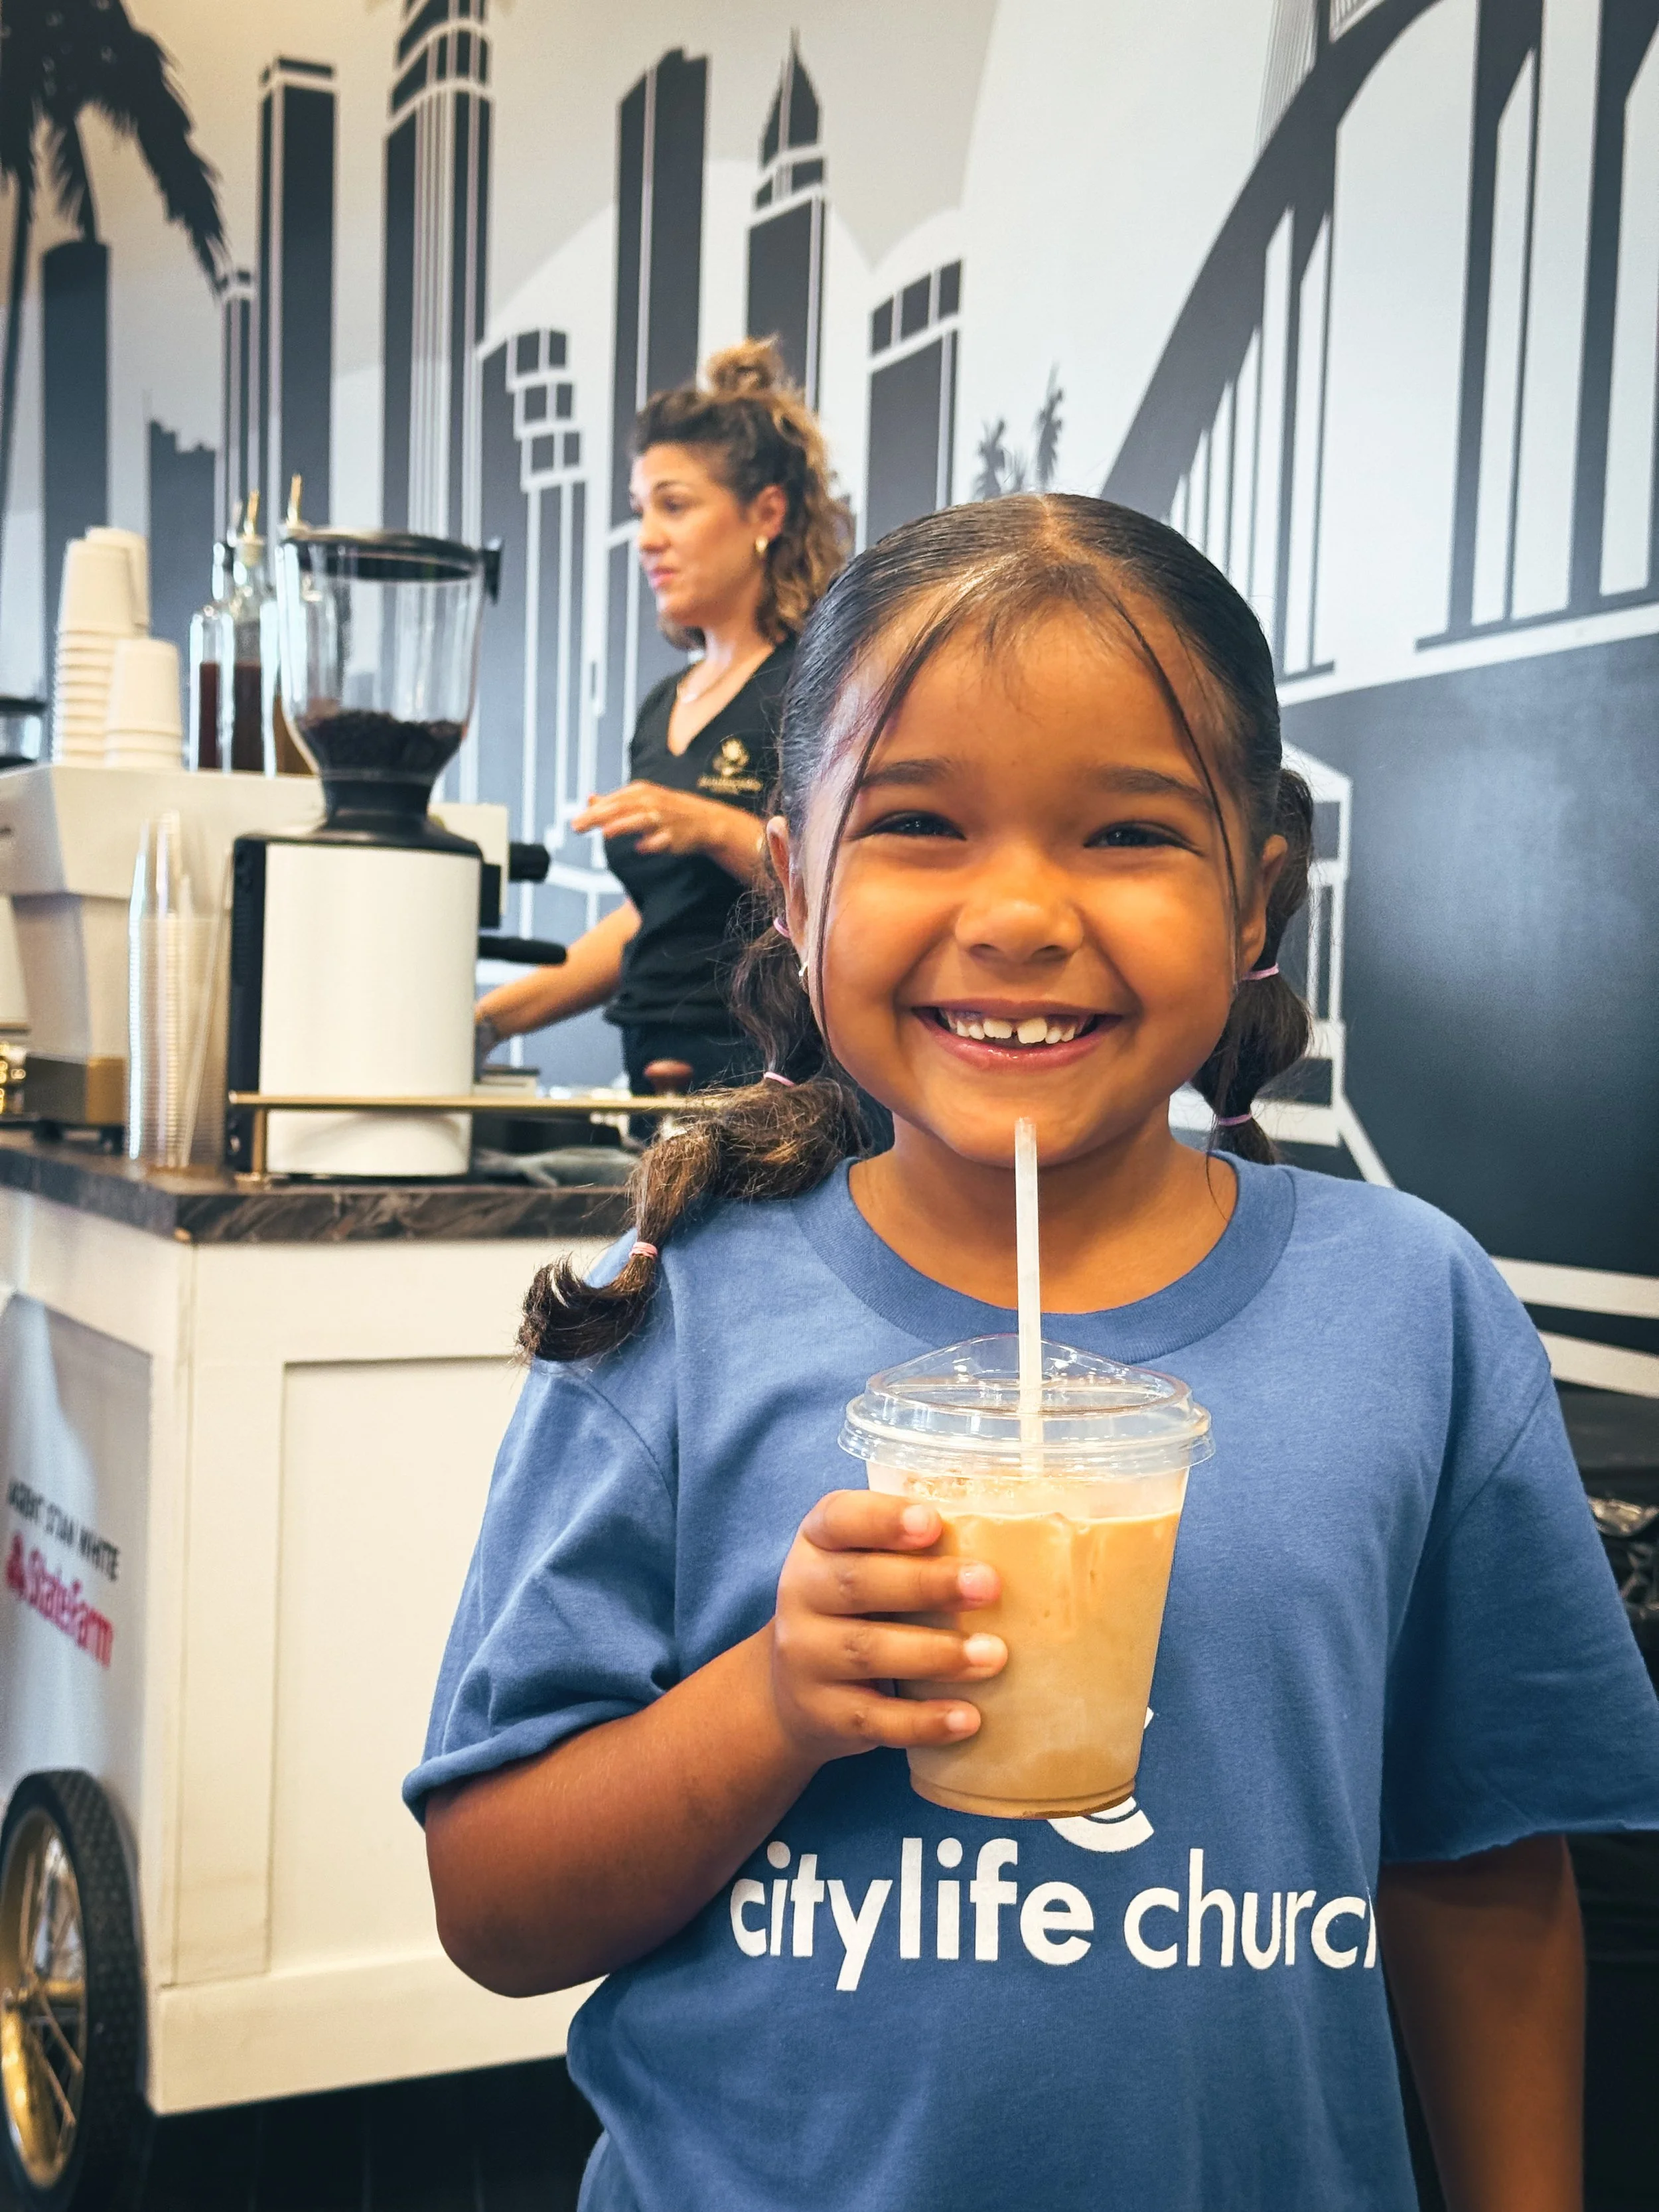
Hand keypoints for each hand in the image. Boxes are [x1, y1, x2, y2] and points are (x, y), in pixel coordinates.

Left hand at [572, 781, 745, 858]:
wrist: (704, 821)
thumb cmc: (667, 810)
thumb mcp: (641, 800)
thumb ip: (615, 802)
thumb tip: (590, 799)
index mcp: (641, 791)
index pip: (612, 801)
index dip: (593, 812)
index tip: (575, 823)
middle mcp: (651, 802)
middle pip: (620, 808)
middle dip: (598, 817)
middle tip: (577, 827)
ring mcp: (663, 819)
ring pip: (640, 821)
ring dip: (623, 826)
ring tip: (606, 833)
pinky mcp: (674, 836)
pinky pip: (659, 841)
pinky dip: (649, 844)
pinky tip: (640, 848)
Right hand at [769, 1490, 1005, 1763]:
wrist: (794, 1690)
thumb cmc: (857, 1608)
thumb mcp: (866, 1563)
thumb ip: (913, 1547)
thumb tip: (1016, 1538)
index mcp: (818, 1541)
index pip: (840, 1518)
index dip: (884, 1519)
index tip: (933, 1522)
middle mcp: (801, 1592)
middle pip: (859, 1583)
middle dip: (927, 1584)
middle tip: (989, 1586)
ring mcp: (806, 1657)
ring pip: (868, 1652)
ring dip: (936, 1654)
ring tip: (995, 1655)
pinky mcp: (822, 1713)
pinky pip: (874, 1719)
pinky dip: (924, 1721)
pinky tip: (968, 1718)